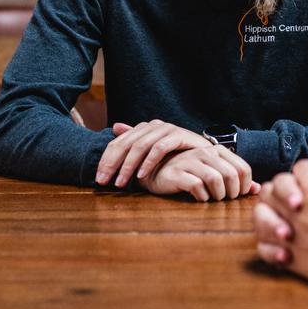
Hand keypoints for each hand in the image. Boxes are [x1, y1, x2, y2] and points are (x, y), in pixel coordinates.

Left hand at [95, 120, 209, 187]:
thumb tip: (115, 127)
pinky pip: (159, 148)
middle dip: (113, 164)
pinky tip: (141, 176)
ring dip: (128, 166)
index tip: (99, 178)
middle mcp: (154, 125)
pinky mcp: (179, 135)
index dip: (106, 160)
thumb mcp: (153, 149)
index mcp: (144, 128)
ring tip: (121, 183)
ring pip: (140, 146)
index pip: (118, 142)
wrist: (208, 153)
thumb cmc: (179, 154)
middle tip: (104, 181)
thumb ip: (135, 139)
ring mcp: (167, 129)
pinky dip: (148, 162)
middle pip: (126, 144)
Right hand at [139, 146, 260, 201]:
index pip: (243, 168)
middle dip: (233, 193)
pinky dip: (202, 197)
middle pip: (231, 175)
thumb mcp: (212, 171)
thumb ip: (235, 178)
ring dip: (219, 195)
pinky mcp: (176, 173)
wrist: (154, 169)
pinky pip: (197, 186)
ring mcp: (190, 161)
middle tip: (226, 200)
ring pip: (216, 180)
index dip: (245, 185)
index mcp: (217, 150)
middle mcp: (205, 152)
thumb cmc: (187, 172)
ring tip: (214, 199)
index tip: (238, 195)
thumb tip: (258, 189)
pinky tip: (199, 198)